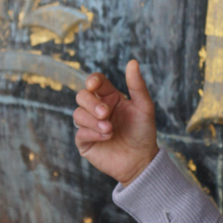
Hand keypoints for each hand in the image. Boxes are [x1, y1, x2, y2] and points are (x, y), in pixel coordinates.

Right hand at [73, 60, 158, 185]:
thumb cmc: (144, 132)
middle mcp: (97, 110)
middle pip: (82, 96)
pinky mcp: (85, 142)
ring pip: (78, 114)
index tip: (93, 85)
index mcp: (109, 98)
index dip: (92, 81)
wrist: (142, 160)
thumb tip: (132, 62)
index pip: (95, 82)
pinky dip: (91, 132)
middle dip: (91, 104)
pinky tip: (106, 136)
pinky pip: (79, 132)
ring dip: (93, 121)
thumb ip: (137, 85)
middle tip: (106, 113)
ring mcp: (89, 126)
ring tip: (110, 129)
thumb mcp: (144, 107)